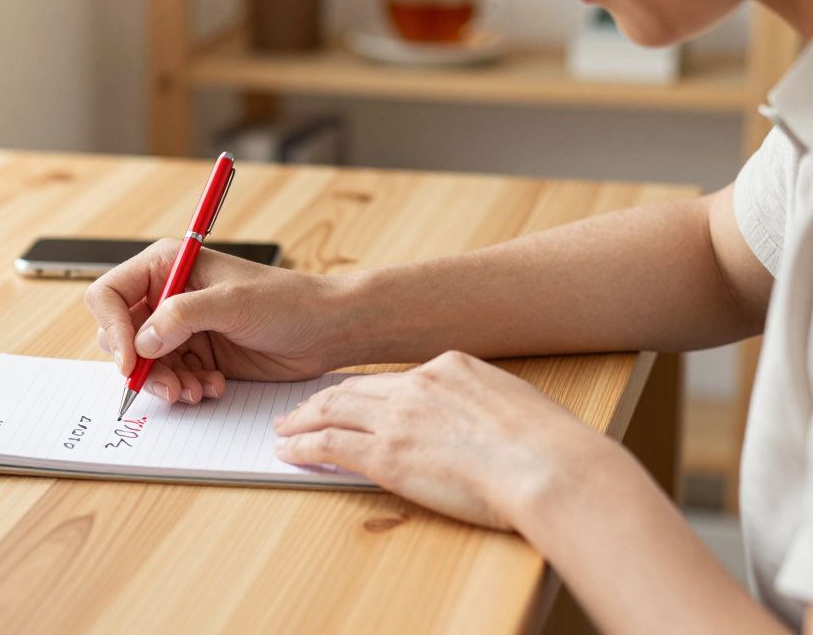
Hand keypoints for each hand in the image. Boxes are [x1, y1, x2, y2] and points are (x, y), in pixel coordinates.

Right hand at [85, 238, 353, 404]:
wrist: (326, 330)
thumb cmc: (287, 302)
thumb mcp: (233, 303)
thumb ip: (182, 317)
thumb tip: (141, 341)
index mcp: (168, 266)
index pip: (111, 294)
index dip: (113, 328)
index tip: (130, 361)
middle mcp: (167, 295)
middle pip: (121, 334)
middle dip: (140, 365)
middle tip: (170, 384)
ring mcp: (181, 328)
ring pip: (144, 364)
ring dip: (165, 383)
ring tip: (195, 390)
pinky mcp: (196, 354)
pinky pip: (170, 378)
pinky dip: (184, 387)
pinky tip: (213, 386)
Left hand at [272, 350, 604, 529]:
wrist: (551, 468)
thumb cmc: (551, 448)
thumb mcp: (515, 405)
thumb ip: (482, 405)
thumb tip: (474, 422)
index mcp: (452, 367)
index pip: (392, 379)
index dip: (364, 390)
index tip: (347, 397)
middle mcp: (418, 385)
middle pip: (354, 389)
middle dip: (322, 399)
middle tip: (298, 409)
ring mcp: (399, 419)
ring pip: (333, 411)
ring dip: (302, 419)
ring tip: (283, 428)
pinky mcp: (387, 455)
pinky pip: (331, 445)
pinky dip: (304, 446)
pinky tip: (288, 452)